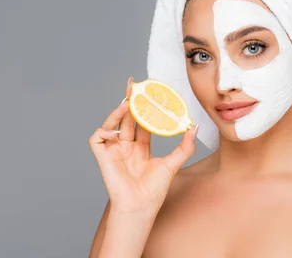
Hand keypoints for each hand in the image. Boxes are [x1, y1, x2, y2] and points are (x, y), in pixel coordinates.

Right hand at [88, 77, 198, 214]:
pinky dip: (103, 130)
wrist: (141, 206)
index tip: (149, 92)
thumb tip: (194, 127)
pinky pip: (97, 137)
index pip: (141, 121)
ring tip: (126, 102)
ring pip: (111, 123)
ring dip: (117, 111)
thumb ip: (184, 146)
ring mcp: (114, 150)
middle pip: (126, 118)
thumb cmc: (154, 190)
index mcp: (140, 148)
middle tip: (134, 85)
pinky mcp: (103, 156)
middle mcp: (126, 147)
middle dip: (129, 101)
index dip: (144, 107)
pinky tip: (114, 130)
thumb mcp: (173, 164)